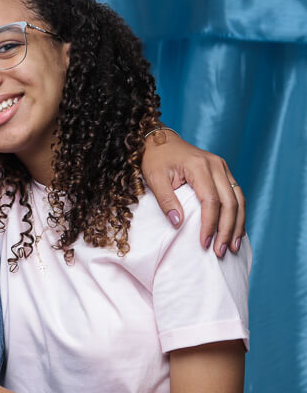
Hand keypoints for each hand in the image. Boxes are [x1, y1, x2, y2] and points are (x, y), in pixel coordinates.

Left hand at [141, 130, 245, 257]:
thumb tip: (177, 222)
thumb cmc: (156, 159)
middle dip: (227, 229)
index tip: (204, 243)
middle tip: (221, 251)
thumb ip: (165, 200)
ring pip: (239, 199)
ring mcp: (222, 167)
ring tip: (232, 246)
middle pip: (230, 201)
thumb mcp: (154, 178)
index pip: (211, 200)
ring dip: (238, 224)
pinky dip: (238, 214)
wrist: (160, 140)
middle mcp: (216, 165)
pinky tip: (235, 231)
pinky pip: (236, 194)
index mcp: (199, 165)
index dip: (210, 224)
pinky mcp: (223, 172)